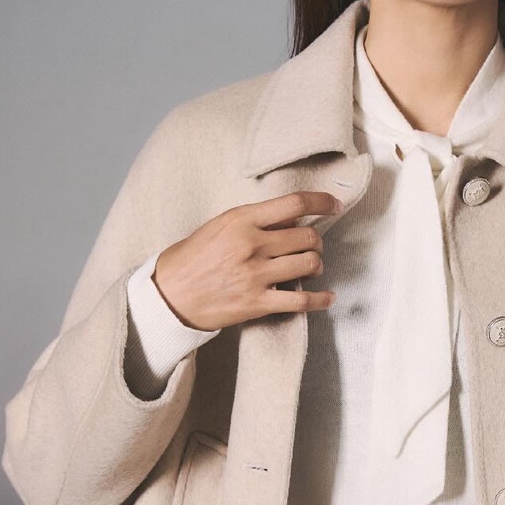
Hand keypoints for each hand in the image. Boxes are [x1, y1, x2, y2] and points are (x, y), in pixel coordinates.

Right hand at [152, 191, 341, 331]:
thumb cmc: (192, 258)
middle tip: (312, 245)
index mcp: (241, 220)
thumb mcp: (219, 226)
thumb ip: (254, 221)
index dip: (322, 201)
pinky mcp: (258, 303)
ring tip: (311, 267)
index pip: (294, 203)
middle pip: (307, 236)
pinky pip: (302, 301)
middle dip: (316, 241)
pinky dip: (321, 300)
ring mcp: (256, 275)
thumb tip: (290, 218)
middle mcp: (252, 245)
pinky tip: (328, 297)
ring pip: (309, 264)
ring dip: (317, 265)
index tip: (334, 205)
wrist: (170, 295)